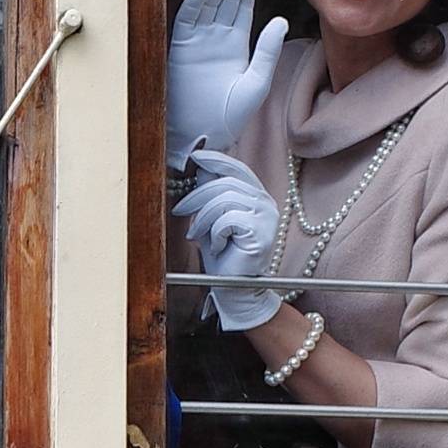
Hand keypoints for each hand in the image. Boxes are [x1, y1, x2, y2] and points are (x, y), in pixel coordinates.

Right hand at [167, 0, 287, 168]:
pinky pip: (189, 16)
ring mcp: (196, 40)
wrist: (200, 140)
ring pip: (209, 1)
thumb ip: (268, 51)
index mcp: (233, 43)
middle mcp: (214, 36)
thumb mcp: (256, 83)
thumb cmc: (227, 117)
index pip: (241, 3)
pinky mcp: (181, 46)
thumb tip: (279, 19)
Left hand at [173, 149, 281, 331]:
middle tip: (180, 211)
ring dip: (204, 218)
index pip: (237, 168)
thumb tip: (201, 167)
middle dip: (197, 195)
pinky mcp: (262, 233)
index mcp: (257, 196)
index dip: (216, 160)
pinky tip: (216, 247)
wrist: (234, 290)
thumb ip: (211, 193)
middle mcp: (266, 203)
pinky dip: (215, 233)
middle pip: (226, 182)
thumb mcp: (212, 218)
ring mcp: (267, 217)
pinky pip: (229, 219)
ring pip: (225, 199)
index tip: (196, 157)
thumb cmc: (222, 255)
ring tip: (197, 235)